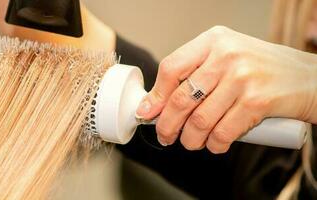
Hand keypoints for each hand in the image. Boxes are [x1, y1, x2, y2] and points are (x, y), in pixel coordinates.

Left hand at [136, 26, 316, 153]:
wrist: (311, 77)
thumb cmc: (263, 68)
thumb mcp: (228, 55)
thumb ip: (197, 72)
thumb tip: (158, 103)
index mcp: (214, 40)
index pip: (172, 67)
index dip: (155, 95)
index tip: (147, 112)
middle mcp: (226, 55)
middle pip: (181, 98)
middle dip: (167, 125)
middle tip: (165, 136)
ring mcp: (242, 78)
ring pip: (199, 120)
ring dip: (190, 139)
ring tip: (190, 142)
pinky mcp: (257, 101)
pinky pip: (223, 132)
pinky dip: (214, 145)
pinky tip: (214, 145)